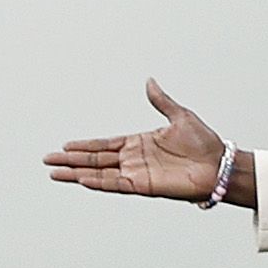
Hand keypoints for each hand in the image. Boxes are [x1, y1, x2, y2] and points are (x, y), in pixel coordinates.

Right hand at [40, 80, 240, 205]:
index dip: (84, 146)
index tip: (65, 147)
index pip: (104, 145)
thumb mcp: (180, 115)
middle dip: (71, 160)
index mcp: (139, 143)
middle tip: (48, 160)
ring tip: (55, 173)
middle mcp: (134, 159)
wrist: (219, 165)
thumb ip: (161, 101)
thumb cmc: (204, 143)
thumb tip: (149, 82)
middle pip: (95, 160)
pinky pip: (116, 184)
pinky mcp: (144, 186)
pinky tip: (81, 180)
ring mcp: (137, 173)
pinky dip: (98, 183)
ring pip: (99, 173)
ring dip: (77, 173)